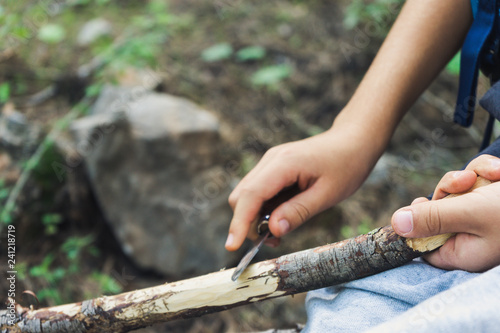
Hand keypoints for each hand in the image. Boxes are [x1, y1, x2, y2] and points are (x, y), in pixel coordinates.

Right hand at [225, 128, 376, 250]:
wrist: (353, 141)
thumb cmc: (346, 165)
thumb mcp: (328, 194)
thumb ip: (299, 212)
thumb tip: (272, 230)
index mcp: (284, 163)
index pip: (251, 195)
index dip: (239, 222)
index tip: (233, 246)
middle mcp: (271, 160)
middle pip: (241, 196)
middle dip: (247, 223)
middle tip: (272, 242)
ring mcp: (270, 162)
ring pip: (247, 195)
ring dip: (255, 217)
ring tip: (279, 233)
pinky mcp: (274, 167)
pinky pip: (259, 191)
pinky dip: (263, 209)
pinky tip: (282, 218)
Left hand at [391, 154, 499, 271]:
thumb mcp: (472, 212)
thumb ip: (433, 218)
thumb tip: (396, 224)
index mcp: (466, 251)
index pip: (426, 247)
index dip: (418, 225)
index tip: (419, 203)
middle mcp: (474, 236)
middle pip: (438, 211)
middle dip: (449, 190)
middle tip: (463, 183)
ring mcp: (484, 216)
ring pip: (457, 191)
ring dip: (471, 176)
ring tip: (493, 176)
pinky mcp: (494, 197)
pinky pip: (476, 180)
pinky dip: (486, 171)